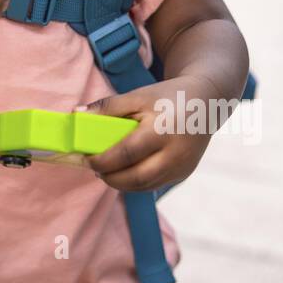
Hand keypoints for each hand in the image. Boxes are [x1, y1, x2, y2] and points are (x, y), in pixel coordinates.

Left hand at [82, 76, 219, 191]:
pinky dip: (136, 182)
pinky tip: (125, 171)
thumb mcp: (138, 96)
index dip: (102, 160)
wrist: (206, 102)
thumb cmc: (167, 97)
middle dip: (109, 177)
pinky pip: (155, 185)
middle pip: (135, 178)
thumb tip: (77, 115)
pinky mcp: (184, 174)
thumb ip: (108, 107)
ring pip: (144, 186)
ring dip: (121, 183)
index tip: (86, 158)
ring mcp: (182, 167)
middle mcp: (175, 154)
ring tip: (107, 169)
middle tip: (94, 168)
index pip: (126, 154)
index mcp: (161, 131)